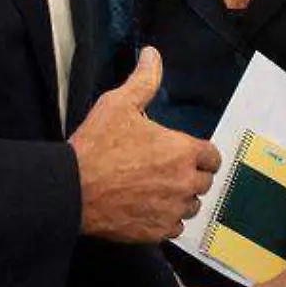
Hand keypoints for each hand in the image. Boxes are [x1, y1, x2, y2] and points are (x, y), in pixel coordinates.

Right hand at [71, 49, 221, 242]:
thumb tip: (153, 55)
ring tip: (157, 189)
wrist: (73, 189)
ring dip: (180, 198)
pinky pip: (175, 228)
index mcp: (182, 151)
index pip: (213, 156)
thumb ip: (143, 80)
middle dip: (191, 175)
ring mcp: (171, 210)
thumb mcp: (118, 104)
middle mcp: (184, 183)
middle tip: (167, 169)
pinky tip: (149, 208)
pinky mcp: (157, 231)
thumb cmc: (96, 146)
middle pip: (204, 182)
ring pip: (191, 206)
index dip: (201, 154)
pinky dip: (166, 220)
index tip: (187, 154)